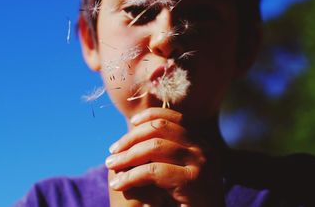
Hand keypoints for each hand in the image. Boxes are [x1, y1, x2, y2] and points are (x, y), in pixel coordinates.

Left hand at [106, 107, 225, 206]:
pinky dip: (131, 176)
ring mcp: (200, 163)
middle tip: (113, 150)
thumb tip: (134, 137)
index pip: (175, 117)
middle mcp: (203, 148)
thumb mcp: (178, 171)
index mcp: (200, 143)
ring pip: (155, 146)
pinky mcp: (193, 181)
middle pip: (161, 128)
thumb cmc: (187, 202)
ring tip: (111, 165)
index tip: (132, 122)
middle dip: (132, 136)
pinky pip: (154, 171)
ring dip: (127, 155)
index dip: (150, 115)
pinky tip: (118, 184)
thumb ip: (165, 154)